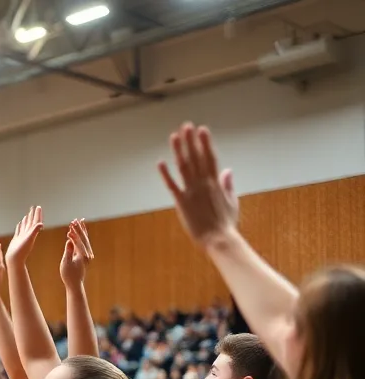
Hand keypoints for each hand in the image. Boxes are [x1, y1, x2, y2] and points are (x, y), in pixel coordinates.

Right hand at [5, 206, 42, 264]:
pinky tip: (20, 223)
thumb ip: (35, 231)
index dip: (37, 214)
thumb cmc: (21, 251)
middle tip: (34, 207)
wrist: (14, 259)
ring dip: (27, 220)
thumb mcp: (29, 239)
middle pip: (31, 222)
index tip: (38, 207)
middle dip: (33, 214)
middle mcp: (27, 234)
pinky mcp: (17, 239)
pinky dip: (20, 225)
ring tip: (28, 214)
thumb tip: (41, 224)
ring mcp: (22, 236)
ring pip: (25, 225)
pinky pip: (19, 230)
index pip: (36, 221)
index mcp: (31, 233)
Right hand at [59, 219, 93, 287]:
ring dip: (81, 230)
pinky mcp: (84, 255)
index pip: (79, 240)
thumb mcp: (66, 263)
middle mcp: (87, 253)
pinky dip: (80, 236)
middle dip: (79, 229)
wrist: (75, 284)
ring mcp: (86, 254)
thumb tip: (69, 242)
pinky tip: (78, 231)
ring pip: (85, 239)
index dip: (75, 232)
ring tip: (79, 221)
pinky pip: (83, 243)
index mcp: (83, 255)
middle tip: (75, 220)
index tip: (70, 225)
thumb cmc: (69, 275)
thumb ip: (68, 252)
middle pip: (84, 238)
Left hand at [159, 122, 238, 246]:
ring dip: (179, 150)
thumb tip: (228, 170)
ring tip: (175, 136)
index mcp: (215, 183)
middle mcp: (203, 183)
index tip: (202, 129)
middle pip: (196, 157)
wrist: (218, 239)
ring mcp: (192, 192)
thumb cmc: (226, 223)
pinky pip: (172, 185)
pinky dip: (166, 174)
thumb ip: (228, 184)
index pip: (210, 157)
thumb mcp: (232, 201)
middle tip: (186, 125)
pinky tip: (160, 162)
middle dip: (191, 141)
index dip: (205, 142)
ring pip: (184, 167)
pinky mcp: (181, 202)